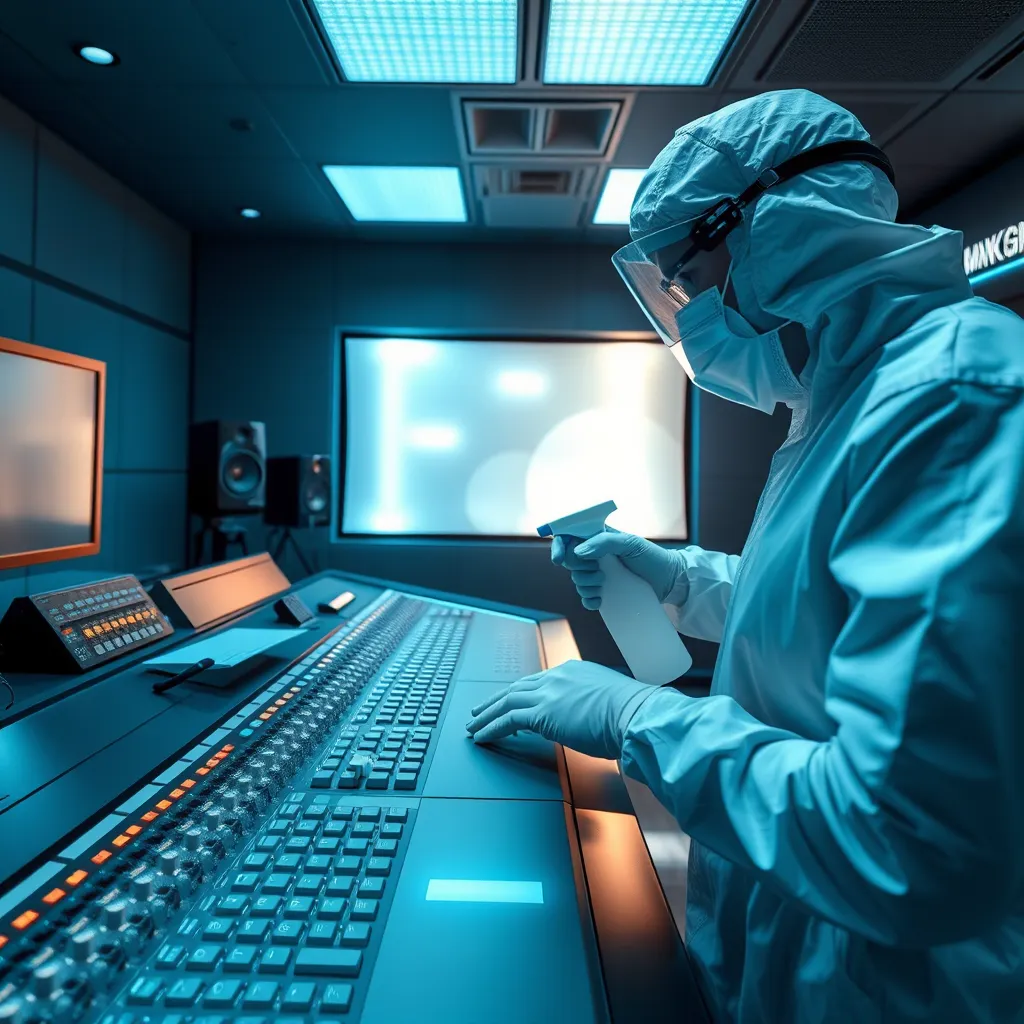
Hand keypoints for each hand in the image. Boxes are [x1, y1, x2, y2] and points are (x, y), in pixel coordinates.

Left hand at [465, 660, 657, 758]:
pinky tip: (482, 736)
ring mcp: (548, 692)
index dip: (521, 693)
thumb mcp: (607, 700)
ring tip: (473, 725)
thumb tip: (582, 719)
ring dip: (486, 714)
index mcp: (573, 670)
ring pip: (507, 701)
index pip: (539, 681)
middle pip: (517, 687)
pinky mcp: (541, 713)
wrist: (634, 714)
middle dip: (496, 699)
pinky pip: (507, 719)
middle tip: (479, 710)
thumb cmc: (630, 714)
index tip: (510, 702)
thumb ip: (588, 704)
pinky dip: (491, 727)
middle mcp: (557, 676)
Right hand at [551, 528, 683, 608]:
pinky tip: (600, 601)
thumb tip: (579, 551)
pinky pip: (586, 598)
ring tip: (604, 584)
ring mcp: (599, 574)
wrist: (670, 581)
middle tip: (598, 571)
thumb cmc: (653, 557)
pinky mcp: (605, 592)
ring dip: (585, 585)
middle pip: (570, 562)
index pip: (569, 537)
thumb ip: (604, 542)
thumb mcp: (630, 544)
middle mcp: (596, 555)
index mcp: (598, 538)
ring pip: (577, 580)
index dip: (559, 546)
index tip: (559, 559)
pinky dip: (589, 601)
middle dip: (579, 569)